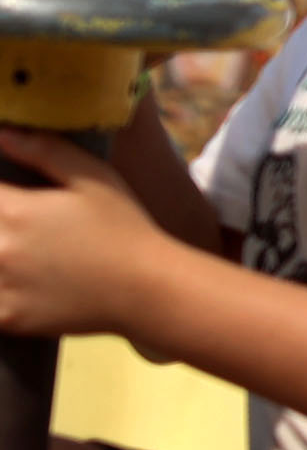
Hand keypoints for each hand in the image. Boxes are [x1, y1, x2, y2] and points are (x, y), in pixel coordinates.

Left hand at [0, 127, 171, 338]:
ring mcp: (0, 286)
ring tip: (14, 250)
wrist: (149, 290)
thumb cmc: (124, 227)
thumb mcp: (93, 177)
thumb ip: (42, 150)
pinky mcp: (7, 317)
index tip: (7, 197)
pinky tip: (14, 280)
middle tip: (15, 224)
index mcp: (15, 210)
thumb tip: (2, 132)